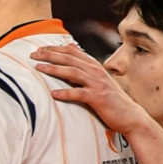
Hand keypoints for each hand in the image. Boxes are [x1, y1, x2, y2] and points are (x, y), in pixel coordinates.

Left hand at [31, 43, 149, 136]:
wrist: (130, 115)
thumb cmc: (110, 99)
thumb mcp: (97, 79)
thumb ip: (84, 66)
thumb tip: (70, 48)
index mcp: (94, 66)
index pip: (72, 51)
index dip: (55, 48)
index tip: (39, 49)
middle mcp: (96, 72)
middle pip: (70, 59)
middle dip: (50, 55)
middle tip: (33, 54)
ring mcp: (98, 84)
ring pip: (73, 72)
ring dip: (54, 69)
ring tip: (38, 68)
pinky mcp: (98, 97)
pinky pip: (79, 93)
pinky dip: (66, 93)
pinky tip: (53, 94)